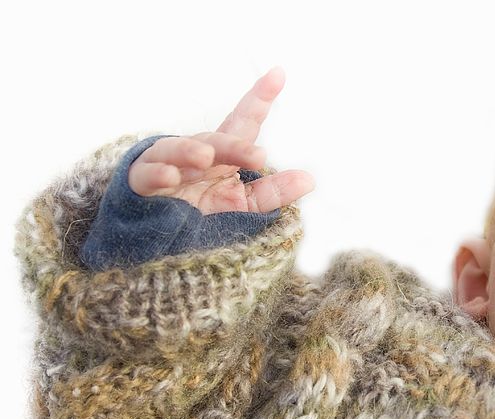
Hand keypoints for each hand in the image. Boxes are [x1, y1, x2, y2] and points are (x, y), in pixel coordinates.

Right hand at [128, 66, 314, 213]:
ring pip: (176, 149)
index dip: (259, 99)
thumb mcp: (242, 204)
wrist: (155, 227)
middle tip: (258, 156)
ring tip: (206, 158)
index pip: (243, 123)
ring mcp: (167, 164)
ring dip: (191, 150)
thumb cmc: (199, 209)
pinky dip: (158, 173)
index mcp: (221, 154)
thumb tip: (309, 179)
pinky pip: (147, 174)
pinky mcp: (142, 183)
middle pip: (216, 141)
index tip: (278, 73)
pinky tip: (172, 176)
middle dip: (236, 147)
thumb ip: (272, 192)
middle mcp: (195, 152)